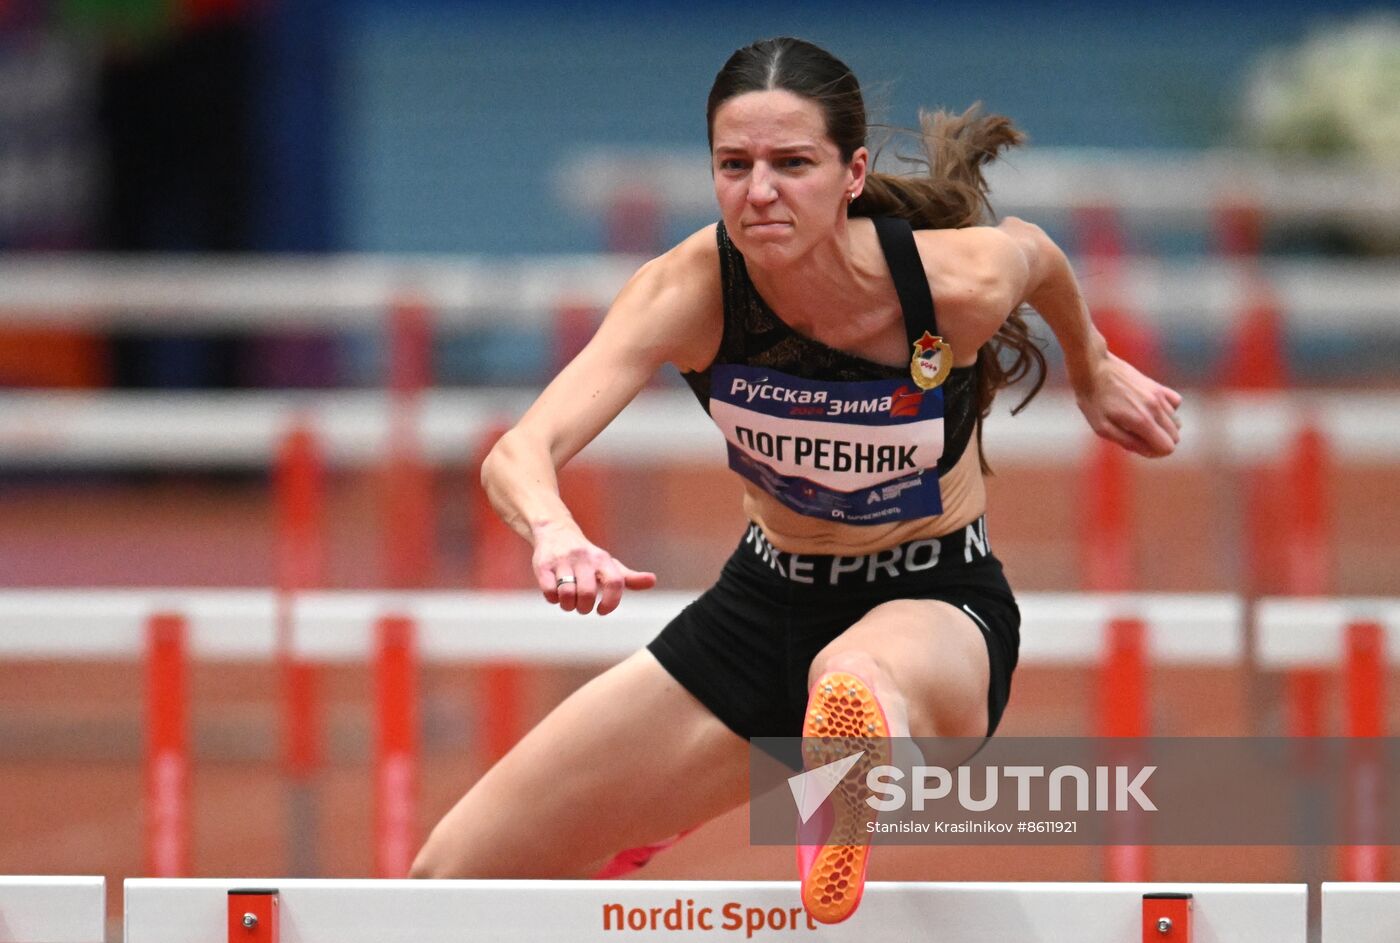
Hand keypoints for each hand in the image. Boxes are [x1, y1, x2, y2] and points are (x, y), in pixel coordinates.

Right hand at [531, 522, 656, 614]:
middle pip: (587, 593)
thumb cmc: (586, 556)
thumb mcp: (608, 564)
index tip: (602, 610)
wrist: (555, 530)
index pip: (615, 582)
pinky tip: (555, 594)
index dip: (611, 602)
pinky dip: (552, 599)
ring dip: (567, 605)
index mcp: (602, 560)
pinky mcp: (543, 565)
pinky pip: (549, 591)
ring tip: (568, 602)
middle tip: (582, 606)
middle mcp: (584, 558)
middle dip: (584, 608)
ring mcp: (562, 561)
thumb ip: (628, 577)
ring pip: (566, 594)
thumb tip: (652, 581)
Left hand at [1074, 352, 1182, 457]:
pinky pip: (1175, 404)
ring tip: (1138, 423)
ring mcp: (1158, 394)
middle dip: (1158, 442)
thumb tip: (1148, 451)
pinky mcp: (1157, 386)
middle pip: (1174, 436)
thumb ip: (1127, 441)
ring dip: (1161, 427)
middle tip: (1136, 437)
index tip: (1139, 447)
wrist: (1092, 367)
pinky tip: (1149, 410)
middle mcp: (1155, 407)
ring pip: (1175, 422)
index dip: (1155, 453)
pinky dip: (1166, 411)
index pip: (1168, 447)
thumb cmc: (1092, 399)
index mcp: (1142, 420)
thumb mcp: (1102, 427)